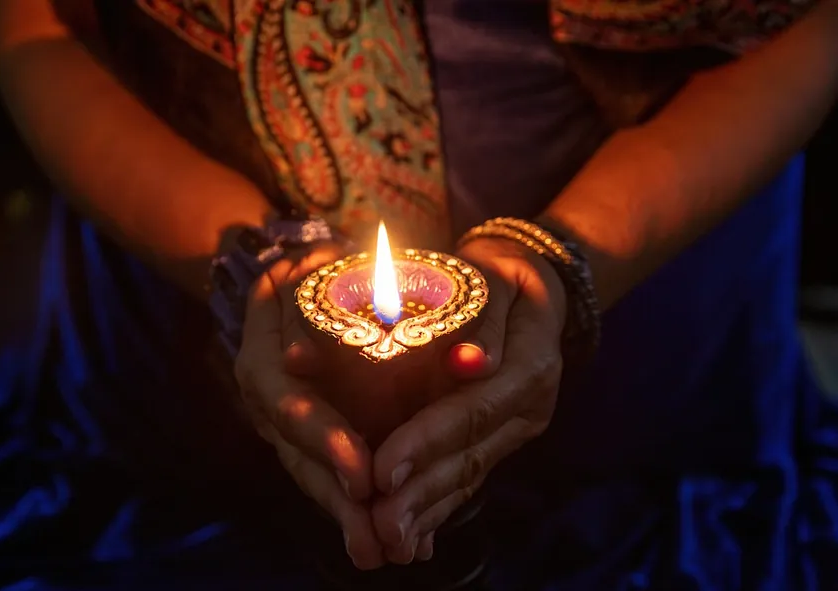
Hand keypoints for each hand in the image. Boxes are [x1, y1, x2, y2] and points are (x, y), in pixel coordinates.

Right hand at [235, 244, 384, 569]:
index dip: (322, 437)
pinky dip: (354, 502)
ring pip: (309, 470)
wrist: (312, 273)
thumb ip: (369, 300)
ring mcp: (282, 415)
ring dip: (346, 513)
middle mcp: (267, 389)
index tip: (361, 473)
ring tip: (381, 551)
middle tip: (373, 543)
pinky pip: (324, 469)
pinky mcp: (305, 431)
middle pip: (295, 452)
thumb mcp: (344, 270)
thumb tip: (386, 355)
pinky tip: (386, 534)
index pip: (287, 401)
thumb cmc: (336, 266)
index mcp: (265, 348)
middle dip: (336, 498)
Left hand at [370, 237, 567, 562]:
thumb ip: (481, 316)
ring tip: (387, 538)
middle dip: (421, 493)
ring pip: (468, 476)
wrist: (531, 288)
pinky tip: (413, 535)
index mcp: (531, 365)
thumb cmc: (499, 275)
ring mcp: (516, 428)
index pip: (475, 410)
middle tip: (378, 525)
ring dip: (426, 510)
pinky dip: (438, 507)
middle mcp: (529, 407)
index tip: (383, 470)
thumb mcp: (492, 276)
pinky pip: (469, 477)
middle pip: (471, 456)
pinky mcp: (500, 439)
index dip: (428, 441)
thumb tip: (470, 365)